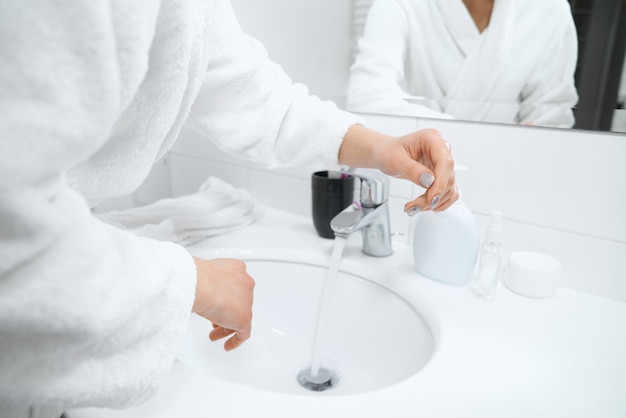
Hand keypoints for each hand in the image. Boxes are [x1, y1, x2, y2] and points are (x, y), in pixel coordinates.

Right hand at [192, 257, 254, 350]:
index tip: (218, 303)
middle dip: (227, 312)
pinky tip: (228, 345)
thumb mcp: (203, 275)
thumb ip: (206, 282)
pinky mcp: (245, 317)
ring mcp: (247, 301)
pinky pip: (243, 333)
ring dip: (227, 326)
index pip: (235, 285)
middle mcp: (245, 283)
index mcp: (236, 269)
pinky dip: (235, 340)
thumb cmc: (198, 277)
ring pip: (240, 316)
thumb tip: (196, 289)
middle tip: (215, 320)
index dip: (226, 297)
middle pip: (239, 301)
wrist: (202, 284)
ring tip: (215, 333)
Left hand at [339, 125, 456, 212]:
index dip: (440, 183)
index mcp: (432, 139)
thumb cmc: (388, 152)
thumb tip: (429, 181)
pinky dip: (437, 203)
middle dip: (432, 197)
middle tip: (415, 206)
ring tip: (414, 206)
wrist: (386, 154)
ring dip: (434, 203)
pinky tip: (423, 205)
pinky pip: (448, 193)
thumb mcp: (395, 160)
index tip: (431, 198)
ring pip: (449, 188)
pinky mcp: (442, 175)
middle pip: (448, 178)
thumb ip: (412, 170)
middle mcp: (441, 150)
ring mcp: (442, 163)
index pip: (445, 163)